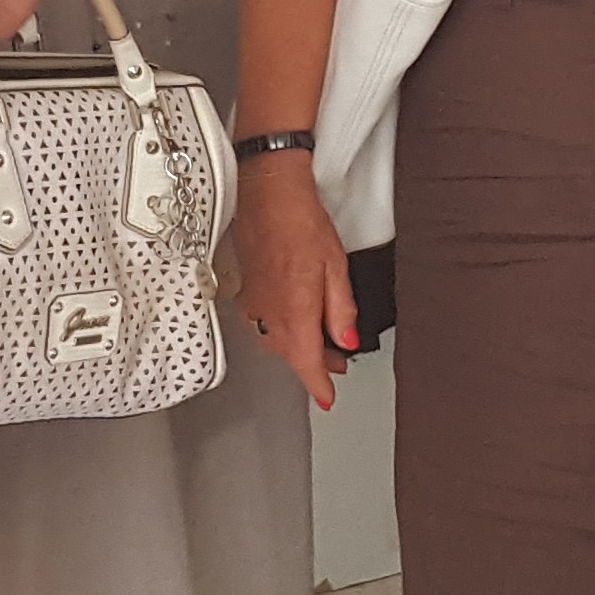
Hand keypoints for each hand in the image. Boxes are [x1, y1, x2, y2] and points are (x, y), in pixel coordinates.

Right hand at [229, 160, 358, 410]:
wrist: (267, 194)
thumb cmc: (300, 222)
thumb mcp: (336, 267)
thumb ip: (341, 309)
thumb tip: (347, 340)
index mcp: (296, 312)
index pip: (307, 364)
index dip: (319, 386)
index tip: (328, 399)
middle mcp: (271, 315)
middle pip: (293, 355)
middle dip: (316, 364)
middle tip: (338, 363)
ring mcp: (255, 305)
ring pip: (278, 342)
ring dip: (300, 347)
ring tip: (322, 340)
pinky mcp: (247, 293)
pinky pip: (265, 324)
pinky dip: (283, 329)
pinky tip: (296, 318)